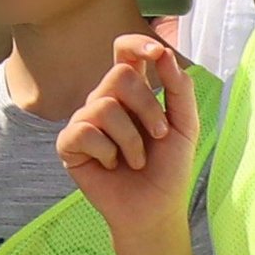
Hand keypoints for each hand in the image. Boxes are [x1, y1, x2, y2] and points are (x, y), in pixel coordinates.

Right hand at [56, 30, 202, 219]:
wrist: (155, 210)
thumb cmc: (169, 169)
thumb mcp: (185, 127)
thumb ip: (180, 89)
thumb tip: (164, 53)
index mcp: (132, 93)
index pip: (124, 52)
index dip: (136, 43)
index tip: (155, 52)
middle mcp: (105, 101)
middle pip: (119, 75)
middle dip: (148, 107)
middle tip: (160, 135)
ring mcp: (85, 121)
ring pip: (104, 106)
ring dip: (132, 140)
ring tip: (136, 160)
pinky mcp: (69, 144)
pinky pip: (84, 131)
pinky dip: (107, 153)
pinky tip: (110, 165)